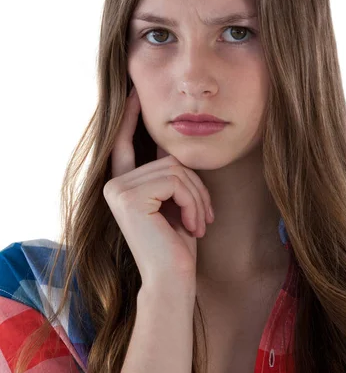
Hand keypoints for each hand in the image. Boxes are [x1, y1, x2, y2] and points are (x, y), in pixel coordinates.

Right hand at [103, 86, 213, 286]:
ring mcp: (118, 190)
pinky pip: (176, 180)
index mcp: (122, 186)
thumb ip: (167, 175)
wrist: (172, 281)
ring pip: (175, 168)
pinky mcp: (130, 197)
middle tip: (205, 217)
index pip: (125, 144)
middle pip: (167, 158)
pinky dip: (194, 201)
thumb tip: (174, 146)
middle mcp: (113, 185)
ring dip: (198, 196)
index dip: (131, 118)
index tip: (135, 92)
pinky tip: (192, 226)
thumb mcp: (174, 203)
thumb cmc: (176, 246)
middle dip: (195, 186)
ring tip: (200, 223)